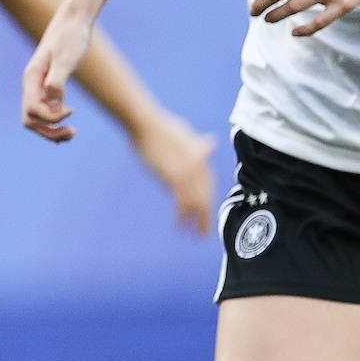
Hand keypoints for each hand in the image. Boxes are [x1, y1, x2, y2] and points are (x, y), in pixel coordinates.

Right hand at [21, 14, 92, 141]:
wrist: (74, 20)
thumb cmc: (71, 37)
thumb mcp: (66, 59)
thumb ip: (57, 82)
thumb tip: (53, 105)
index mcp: (32, 78)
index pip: (33, 110)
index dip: (51, 117)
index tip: (71, 110)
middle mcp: (32, 84)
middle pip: (30, 119)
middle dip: (48, 131)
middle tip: (71, 134)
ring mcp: (39, 85)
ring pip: (37, 118)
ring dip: (52, 130)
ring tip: (72, 134)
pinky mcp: (49, 84)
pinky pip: (46, 110)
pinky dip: (54, 121)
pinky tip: (67, 125)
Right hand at [132, 112, 216, 234]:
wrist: (147, 125)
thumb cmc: (161, 126)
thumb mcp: (185, 134)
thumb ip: (198, 145)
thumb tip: (212, 142)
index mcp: (201, 155)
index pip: (208, 182)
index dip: (208, 198)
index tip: (206, 211)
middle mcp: (198, 166)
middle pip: (206, 195)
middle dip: (207, 215)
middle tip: (206, 231)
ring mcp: (188, 173)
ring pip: (198, 202)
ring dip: (199, 220)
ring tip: (199, 235)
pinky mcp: (175, 179)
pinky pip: (182, 203)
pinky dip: (183, 217)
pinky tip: (181, 227)